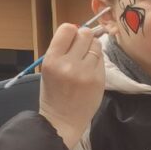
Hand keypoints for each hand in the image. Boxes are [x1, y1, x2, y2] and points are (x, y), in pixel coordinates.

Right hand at [39, 23, 104, 149]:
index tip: (72, 40)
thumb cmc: (53, 94)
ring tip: (85, 61)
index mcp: (51, 60)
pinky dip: (97, 61)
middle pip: (85, 33)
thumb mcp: (48, 69)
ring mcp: (85, 72)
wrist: (62, 120)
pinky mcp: (98, 79)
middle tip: (81, 50)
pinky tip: (90, 71)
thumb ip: (61, 50)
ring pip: (96, 44)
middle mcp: (68, 63)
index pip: (67, 29)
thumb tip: (77, 31)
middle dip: (84, 38)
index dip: (71, 32)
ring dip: (92, 49)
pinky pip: (102, 59)